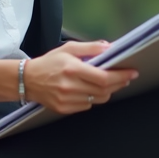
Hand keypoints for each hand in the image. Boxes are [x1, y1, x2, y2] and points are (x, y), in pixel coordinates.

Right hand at [23, 41, 137, 114]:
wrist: (27, 80)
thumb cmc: (49, 62)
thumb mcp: (69, 48)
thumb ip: (90, 48)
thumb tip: (109, 47)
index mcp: (72, 69)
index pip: (104, 77)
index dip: (120, 76)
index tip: (131, 73)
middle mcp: (70, 86)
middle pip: (104, 91)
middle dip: (118, 84)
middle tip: (125, 78)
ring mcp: (67, 100)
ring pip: (98, 100)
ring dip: (107, 92)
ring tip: (110, 83)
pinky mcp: (64, 109)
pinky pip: (87, 106)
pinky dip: (93, 99)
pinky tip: (91, 90)